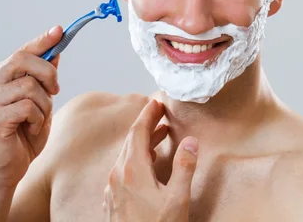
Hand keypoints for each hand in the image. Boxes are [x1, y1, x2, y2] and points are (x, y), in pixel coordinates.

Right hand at [0, 26, 62, 188]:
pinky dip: (38, 119)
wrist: (5, 168)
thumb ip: (43, 78)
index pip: (23, 51)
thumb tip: (55, 51)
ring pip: (31, 86)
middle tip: (55, 91)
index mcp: (1, 76)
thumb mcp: (40, 101)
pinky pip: (28, 107)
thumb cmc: (23, 134)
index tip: (60, 30)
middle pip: (25, 60)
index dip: (43, 40)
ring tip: (37, 119)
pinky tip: (30, 129)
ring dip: (45, 105)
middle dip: (48, 74)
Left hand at [104, 100, 198, 221]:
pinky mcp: (112, 201)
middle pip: (130, 141)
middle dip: (146, 125)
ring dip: (142, 142)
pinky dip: (136, 158)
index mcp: (131, 171)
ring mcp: (111, 189)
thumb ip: (184, 167)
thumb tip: (191, 141)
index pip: (137, 132)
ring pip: (126, 155)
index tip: (156, 101)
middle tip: (161, 113)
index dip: (148, 114)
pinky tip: (147, 163)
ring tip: (160, 135)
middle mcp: (117, 176)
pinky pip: (122, 170)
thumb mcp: (177, 199)